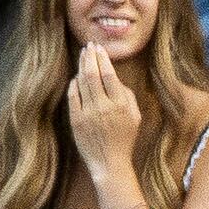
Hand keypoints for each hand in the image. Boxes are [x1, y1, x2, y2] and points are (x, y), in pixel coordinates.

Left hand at [64, 43, 144, 182]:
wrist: (110, 163)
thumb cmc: (125, 139)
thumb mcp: (135, 117)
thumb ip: (128, 95)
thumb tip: (115, 78)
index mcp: (120, 105)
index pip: (109, 74)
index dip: (103, 58)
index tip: (99, 48)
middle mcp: (104, 107)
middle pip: (93, 74)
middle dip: (90, 57)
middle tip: (89, 45)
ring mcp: (88, 113)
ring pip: (82, 82)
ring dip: (82, 66)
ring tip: (83, 55)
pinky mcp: (76, 120)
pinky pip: (73, 96)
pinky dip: (74, 84)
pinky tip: (76, 77)